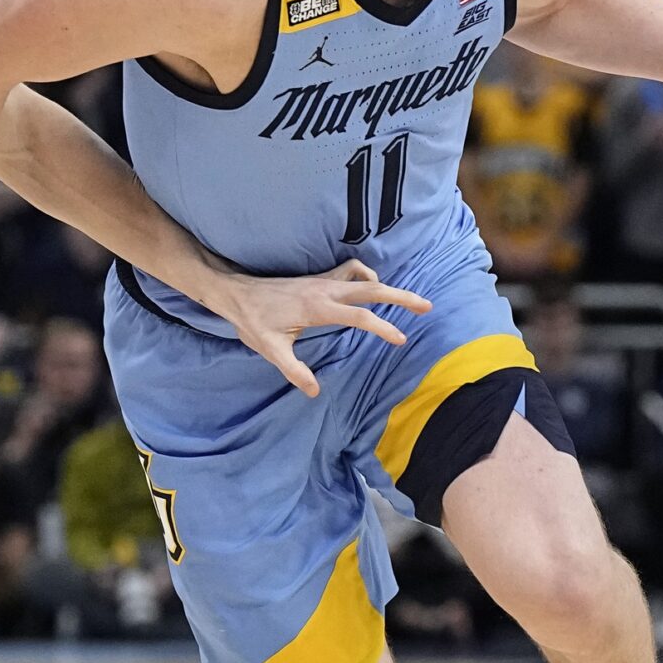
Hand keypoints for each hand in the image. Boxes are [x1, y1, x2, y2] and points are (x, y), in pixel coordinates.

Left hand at [199, 259, 430, 397]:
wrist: (236, 292)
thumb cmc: (252, 320)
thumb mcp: (269, 349)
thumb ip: (293, 370)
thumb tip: (315, 392)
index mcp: (317, 308)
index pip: (359, 316)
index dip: (383, 327)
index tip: (401, 339)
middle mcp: (325, 290)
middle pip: (372, 288)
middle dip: (401, 296)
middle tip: (426, 306)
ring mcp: (323, 281)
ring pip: (364, 277)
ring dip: (387, 285)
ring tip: (406, 299)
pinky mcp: (318, 279)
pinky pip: (350, 271)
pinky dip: (366, 276)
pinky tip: (369, 289)